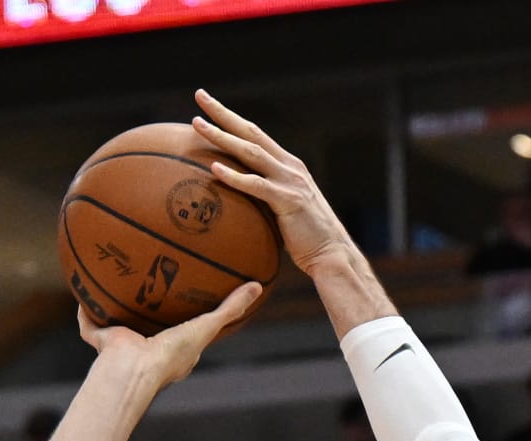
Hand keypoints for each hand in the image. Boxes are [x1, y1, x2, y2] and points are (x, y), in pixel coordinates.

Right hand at [79, 276, 260, 388]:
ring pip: (120, 323)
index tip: (191, 299)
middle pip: (151, 325)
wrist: (133, 370)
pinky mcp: (101, 341)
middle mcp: (148, 351)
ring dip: (117, 307)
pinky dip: (85, 309)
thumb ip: (230, 309)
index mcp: (172, 353)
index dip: (188, 318)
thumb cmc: (171, 354)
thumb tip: (258, 286)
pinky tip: (82, 287)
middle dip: (152, 309)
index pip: (185, 334)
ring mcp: (123, 347)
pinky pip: (90, 323)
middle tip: (154, 281)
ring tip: (117, 278)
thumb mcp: (206, 327)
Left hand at [192, 91, 350, 276]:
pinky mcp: (288, 201)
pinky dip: (235, 177)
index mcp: (287, 165)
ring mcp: (290, 182)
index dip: (232, 118)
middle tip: (200, 95)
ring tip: (198, 125)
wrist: (332, 254)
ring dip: (222, 137)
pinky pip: (256, 185)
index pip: (255, 134)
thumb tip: (241, 203)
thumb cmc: (306, 240)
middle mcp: (289, 166)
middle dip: (223, 113)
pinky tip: (214, 169)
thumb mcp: (284, 211)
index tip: (209, 105)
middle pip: (250, 132)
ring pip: (250, 152)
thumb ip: (266, 198)